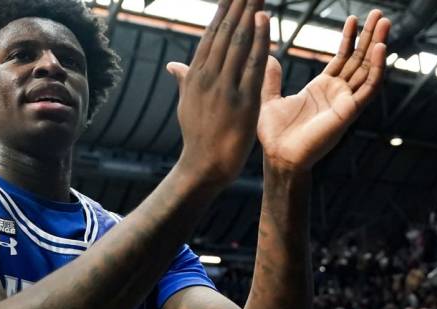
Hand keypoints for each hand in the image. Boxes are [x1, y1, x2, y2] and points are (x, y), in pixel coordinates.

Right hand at [167, 0, 269, 185]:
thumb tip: (173, 66)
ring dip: (249, 13)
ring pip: (238, 41)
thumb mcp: (186, 104)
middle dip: (238, 4)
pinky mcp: (242, 99)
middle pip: (225, 32)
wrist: (204, 164)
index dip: (223, 11)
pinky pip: (252, 63)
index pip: (211, 35)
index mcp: (195, 76)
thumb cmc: (197, 135)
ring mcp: (224, 87)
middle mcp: (208, 76)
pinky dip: (259, 39)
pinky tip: (263, 18)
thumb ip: (184, 80)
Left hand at [257, 10, 389, 172]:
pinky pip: (368, 88)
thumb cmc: (274, 135)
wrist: (278, 157)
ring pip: (368, 69)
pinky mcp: (349, 112)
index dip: (349, 39)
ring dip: (378, 46)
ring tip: (385, 22)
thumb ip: (272, 79)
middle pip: (359, 59)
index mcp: (321, 88)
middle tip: (380, 13)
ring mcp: (345, 102)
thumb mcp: (269, 99)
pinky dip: (376, 69)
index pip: (342, 58)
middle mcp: (337, 93)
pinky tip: (380, 49)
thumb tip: (267, 57)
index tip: (354, 18)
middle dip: (370, 36)